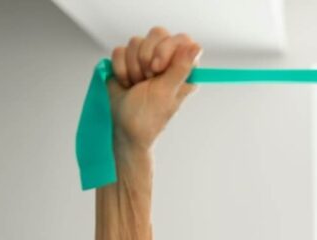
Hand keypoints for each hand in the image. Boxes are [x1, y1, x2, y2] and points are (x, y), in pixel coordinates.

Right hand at [108, 27, 201, 151]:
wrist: (124, 128)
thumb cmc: (148, 116)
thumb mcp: (167, 92)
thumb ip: (181, 68)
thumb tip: (195, 47)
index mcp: (182, 68)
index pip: (181, 40)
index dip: (166, 49)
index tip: (157, 69)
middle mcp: (166, 60)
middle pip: (158, 34)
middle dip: (146, 58)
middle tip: (147, 79)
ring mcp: (145, 59)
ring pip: (136, 41)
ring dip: (133, 67)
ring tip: (137, 85)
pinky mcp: (127, 61)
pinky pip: (120, 50)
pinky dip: (120, 69)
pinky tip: (126, 84)